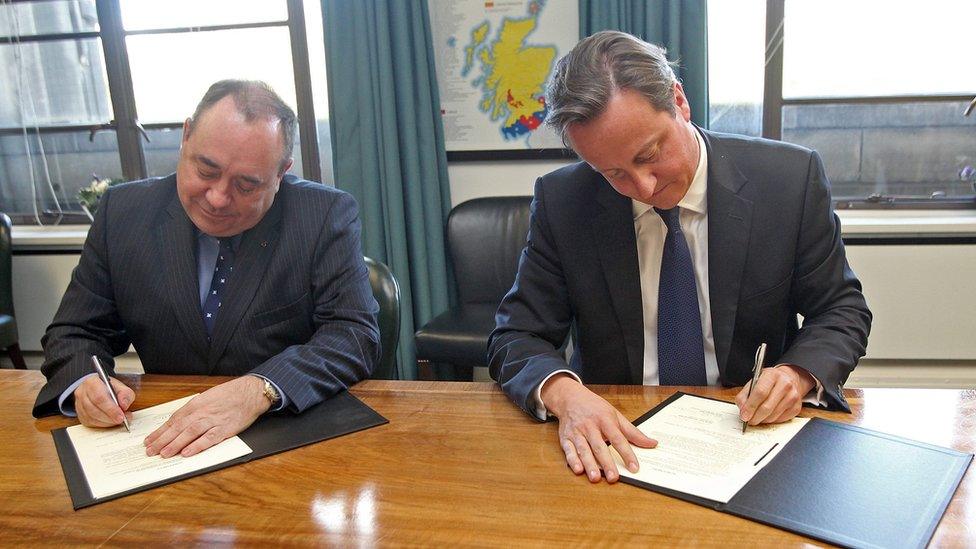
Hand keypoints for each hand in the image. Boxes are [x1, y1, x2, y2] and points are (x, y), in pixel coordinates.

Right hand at [74, 375, 134, 427]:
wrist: (98, 389)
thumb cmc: (109, 388)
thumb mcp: (121, 387)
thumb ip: (125, 394)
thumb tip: (124, 405)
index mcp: (92, 383)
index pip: (99, 397)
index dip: (111, 409)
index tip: (121, 415)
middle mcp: (82, 393)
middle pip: (94, 409)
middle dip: (110, 417)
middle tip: (121, 419)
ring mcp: (79, 405)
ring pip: (91, 417)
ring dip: (107, 421)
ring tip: (118, 420)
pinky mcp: (80, 415)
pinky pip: (90, 423)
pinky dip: (102, 424)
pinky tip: (111, 422)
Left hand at [144, 375, 271, 457]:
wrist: (250, 393)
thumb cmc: (230, 395)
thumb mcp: (207, 398)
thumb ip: (193, 410)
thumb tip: (178, 423)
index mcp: (196, 404)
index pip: (173, 420)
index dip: (160, 431)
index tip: (149, 440)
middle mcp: (201, 412)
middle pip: (178, 427)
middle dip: (162, 440)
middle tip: (150, 451)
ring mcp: (213, 420)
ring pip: (189, 433)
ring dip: (175, 444)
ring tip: (163, 453)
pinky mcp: (224, 429)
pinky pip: (208, 439)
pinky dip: (197, 446)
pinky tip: (187, 453)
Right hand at [541, 374, 656, 483]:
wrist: (570, 398)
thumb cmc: (595, 408)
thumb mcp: (616, 415)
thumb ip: (633, 432)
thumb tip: (652, 443)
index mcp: (605, 420)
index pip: (618, 439)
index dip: (627, 454)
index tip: (634, 467)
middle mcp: (590, 426)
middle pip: (600, 446)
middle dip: (607, 463)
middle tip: (614, 478)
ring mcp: (577, 432)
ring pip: (584, 450)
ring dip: (589, 464)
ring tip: (596, 478)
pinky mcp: (565, 438)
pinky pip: (568, 450)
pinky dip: (572, 460)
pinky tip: (578, 470)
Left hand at [736, 364, 814, 425]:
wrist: (789, 379)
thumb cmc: (769, 381)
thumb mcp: (754, 382)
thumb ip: (744, 395)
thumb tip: (743, 410)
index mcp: (771, 375)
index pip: (760, 392)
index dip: (750, 406)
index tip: (744, 416)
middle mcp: (785, 384)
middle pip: (767, 406)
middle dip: (755, 417)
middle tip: (749, 420)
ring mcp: (793, 396)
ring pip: (773, 415)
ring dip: (762, 420)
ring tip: (757, 417)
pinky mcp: (797, 407)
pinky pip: (781, 419)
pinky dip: (771, 420)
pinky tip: (768, 415)